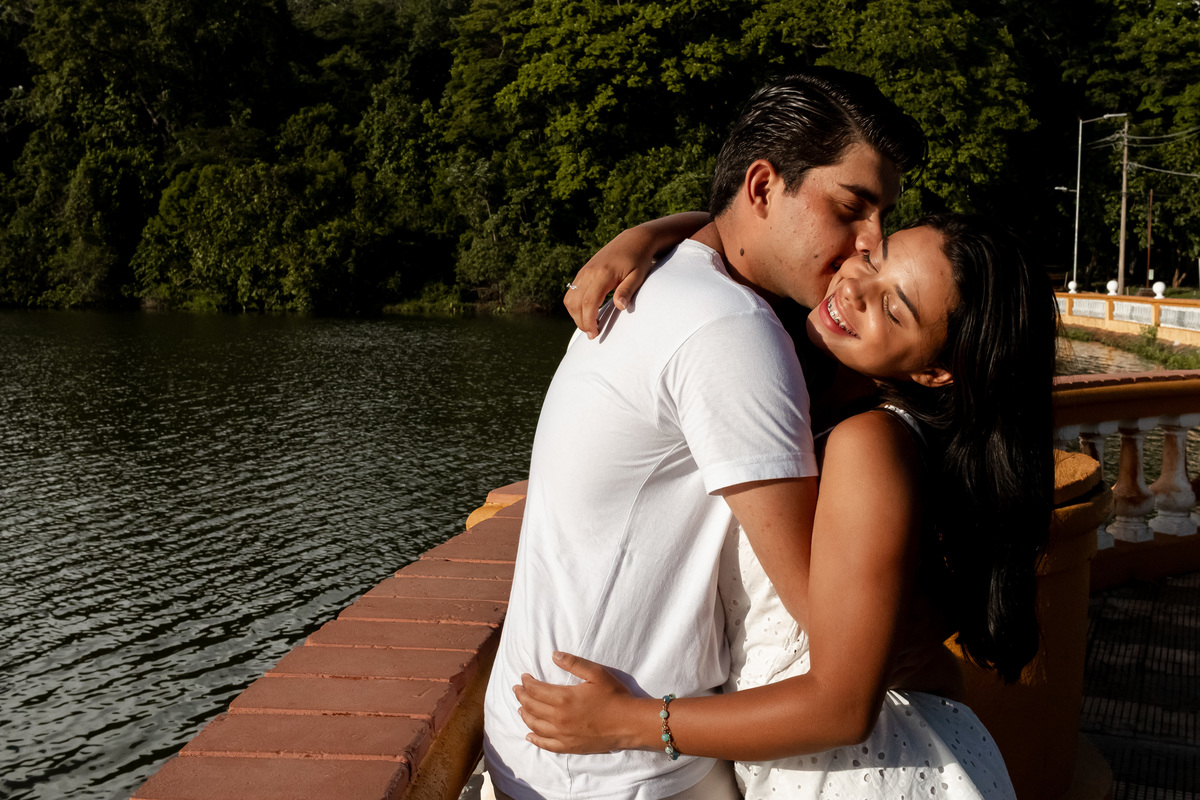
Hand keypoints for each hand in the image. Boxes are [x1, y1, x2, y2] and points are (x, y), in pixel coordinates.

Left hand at [514, 651, 651, 753]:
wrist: (629, 723)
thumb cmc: (614, 695)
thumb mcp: (595, 673)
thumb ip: (573, 663)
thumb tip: (553, 655)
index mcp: (563, 698)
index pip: (535, 690)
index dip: (526, 683)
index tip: (523, 677)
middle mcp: (558, 718)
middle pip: (531, 707)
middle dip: (521, 696)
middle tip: (517, 689)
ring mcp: (563, 734)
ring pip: (535, 725)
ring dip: (524, 715)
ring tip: (520, 708)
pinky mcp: (569, 746)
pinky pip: (546, 744)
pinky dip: (535, 739)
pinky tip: (529, 735)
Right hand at [564, 228, 655, 339]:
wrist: (633, 240)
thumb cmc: (638, 260)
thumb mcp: (638, 276)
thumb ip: (626, 291)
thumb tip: (619, 307)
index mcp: (602, 274)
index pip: (588, 303)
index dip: (588, 321)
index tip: (594, 333)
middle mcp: (589, 272)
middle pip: (575, 303)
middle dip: (581, 322)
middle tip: (593, 334)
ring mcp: (584, 271)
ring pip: (570, 298)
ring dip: (575, 315)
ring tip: (590, 324)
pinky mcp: (583, 272)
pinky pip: (572, 292)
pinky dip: (575, 305)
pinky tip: (587, 312)